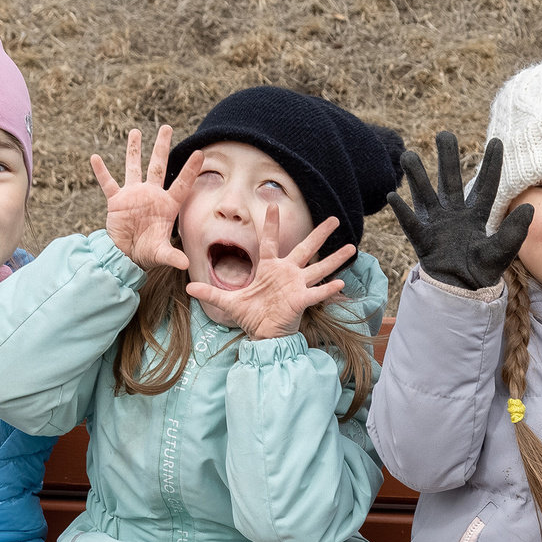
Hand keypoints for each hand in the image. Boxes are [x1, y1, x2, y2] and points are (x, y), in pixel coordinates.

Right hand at [91, 126, 197, 273]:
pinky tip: (95, 158)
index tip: (200, 153)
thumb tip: (185, 264)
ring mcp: (133, 195)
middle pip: (158, 166)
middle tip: (166, 127)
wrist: (126, 256)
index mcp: (167, 205)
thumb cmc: (147, 254)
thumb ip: (172, 256)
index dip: (190, 170)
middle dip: (162, 147)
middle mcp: (151, 195)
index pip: (181, 184)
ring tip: (135, 131)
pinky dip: (101, 172)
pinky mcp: (116, 201)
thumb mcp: (161, 254)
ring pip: (134, 167)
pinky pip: (108, 183)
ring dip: (134, 150)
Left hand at [189, 205, 354, 338]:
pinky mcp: (301, 301)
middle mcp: (287, 273)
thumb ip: (211, 292)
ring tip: (353, 247)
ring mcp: (296, 286)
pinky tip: (341, 282)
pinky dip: (327, 289)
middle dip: (320, 234)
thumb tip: (188, 288)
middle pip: (305, 249)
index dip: (271, 224)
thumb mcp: (228, 302)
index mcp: (269, 269)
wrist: (263, 336)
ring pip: (319, 268)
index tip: (273, 205)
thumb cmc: (251, 317)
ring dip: (335, 258)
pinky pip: (316, 293)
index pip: (269, 241)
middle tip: (334, 219)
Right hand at [386, 133, 533, 291]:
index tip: (496, 141)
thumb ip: (515, 230)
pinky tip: (393, 195)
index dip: (491, 164)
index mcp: (477, 216)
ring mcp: (437, 225)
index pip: (485, 186)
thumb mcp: (504, 250)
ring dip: (417, 177)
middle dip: (447, 158)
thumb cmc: (483, 273)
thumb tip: (529, 207)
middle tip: (444, 134)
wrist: (463, 294)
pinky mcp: (423, 240)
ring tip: (408, 155)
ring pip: (426, 195)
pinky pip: (411, 223)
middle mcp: (455, 215)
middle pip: (450, 182)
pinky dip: (402, 211)